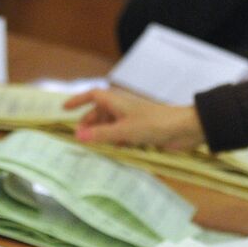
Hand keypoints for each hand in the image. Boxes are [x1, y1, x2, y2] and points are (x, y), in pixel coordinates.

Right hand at [64, 89, 205, 149]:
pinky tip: (114, 150)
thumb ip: (101, 134)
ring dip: (102, 133)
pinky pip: (122, 133)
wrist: (183, 129)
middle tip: (81, 138)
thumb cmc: (153, 125)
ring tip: (94, 147)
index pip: (92, 95)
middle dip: (89, 123)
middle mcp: (122, 107)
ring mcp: (132, 118)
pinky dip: (115, 139)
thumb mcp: (123, 131)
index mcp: (117, 101)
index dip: (78, 101)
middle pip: (99, 112)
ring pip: (110, 123)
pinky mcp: (141, 129)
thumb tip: (77, 136)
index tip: (64, 110)